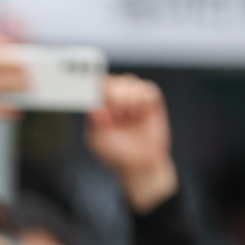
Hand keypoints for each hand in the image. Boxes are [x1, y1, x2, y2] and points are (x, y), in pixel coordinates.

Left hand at [85, 75, 177, 211]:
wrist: (141, 164)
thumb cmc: (118, 154)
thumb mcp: (100, 140)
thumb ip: (96, 122)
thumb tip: (94, 105)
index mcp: (100, 108)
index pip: (97, 87)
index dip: (100, 87)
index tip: (102, 92)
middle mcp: (115, 101)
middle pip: (114, 80)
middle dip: (116, 94)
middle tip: (118, 113)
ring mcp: (133, 100)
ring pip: (130, 80)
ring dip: (130, 97)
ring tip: (131, 115)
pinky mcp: (150, 102)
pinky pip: (148, 88)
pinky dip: (144, 99)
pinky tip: (142, 112)